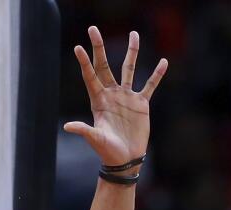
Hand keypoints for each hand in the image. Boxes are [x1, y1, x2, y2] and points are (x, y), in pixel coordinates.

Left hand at [66, 26, 168, 168]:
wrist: (125, 160)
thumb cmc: (107, 151)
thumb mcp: (96, 139)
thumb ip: (84, 130)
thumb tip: (67, 127)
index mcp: (98, 100)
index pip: (90, 76)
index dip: (85, 62)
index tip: (78, 47)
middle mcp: (111, 94)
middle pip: (105, 65)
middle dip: (100, 47)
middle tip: (93, 28)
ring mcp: (126, 97)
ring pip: (129, 69)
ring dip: (132, 52)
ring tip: (134, 34)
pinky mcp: (141, 104)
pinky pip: (150, 86)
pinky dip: (157, 75)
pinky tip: (164, 62)